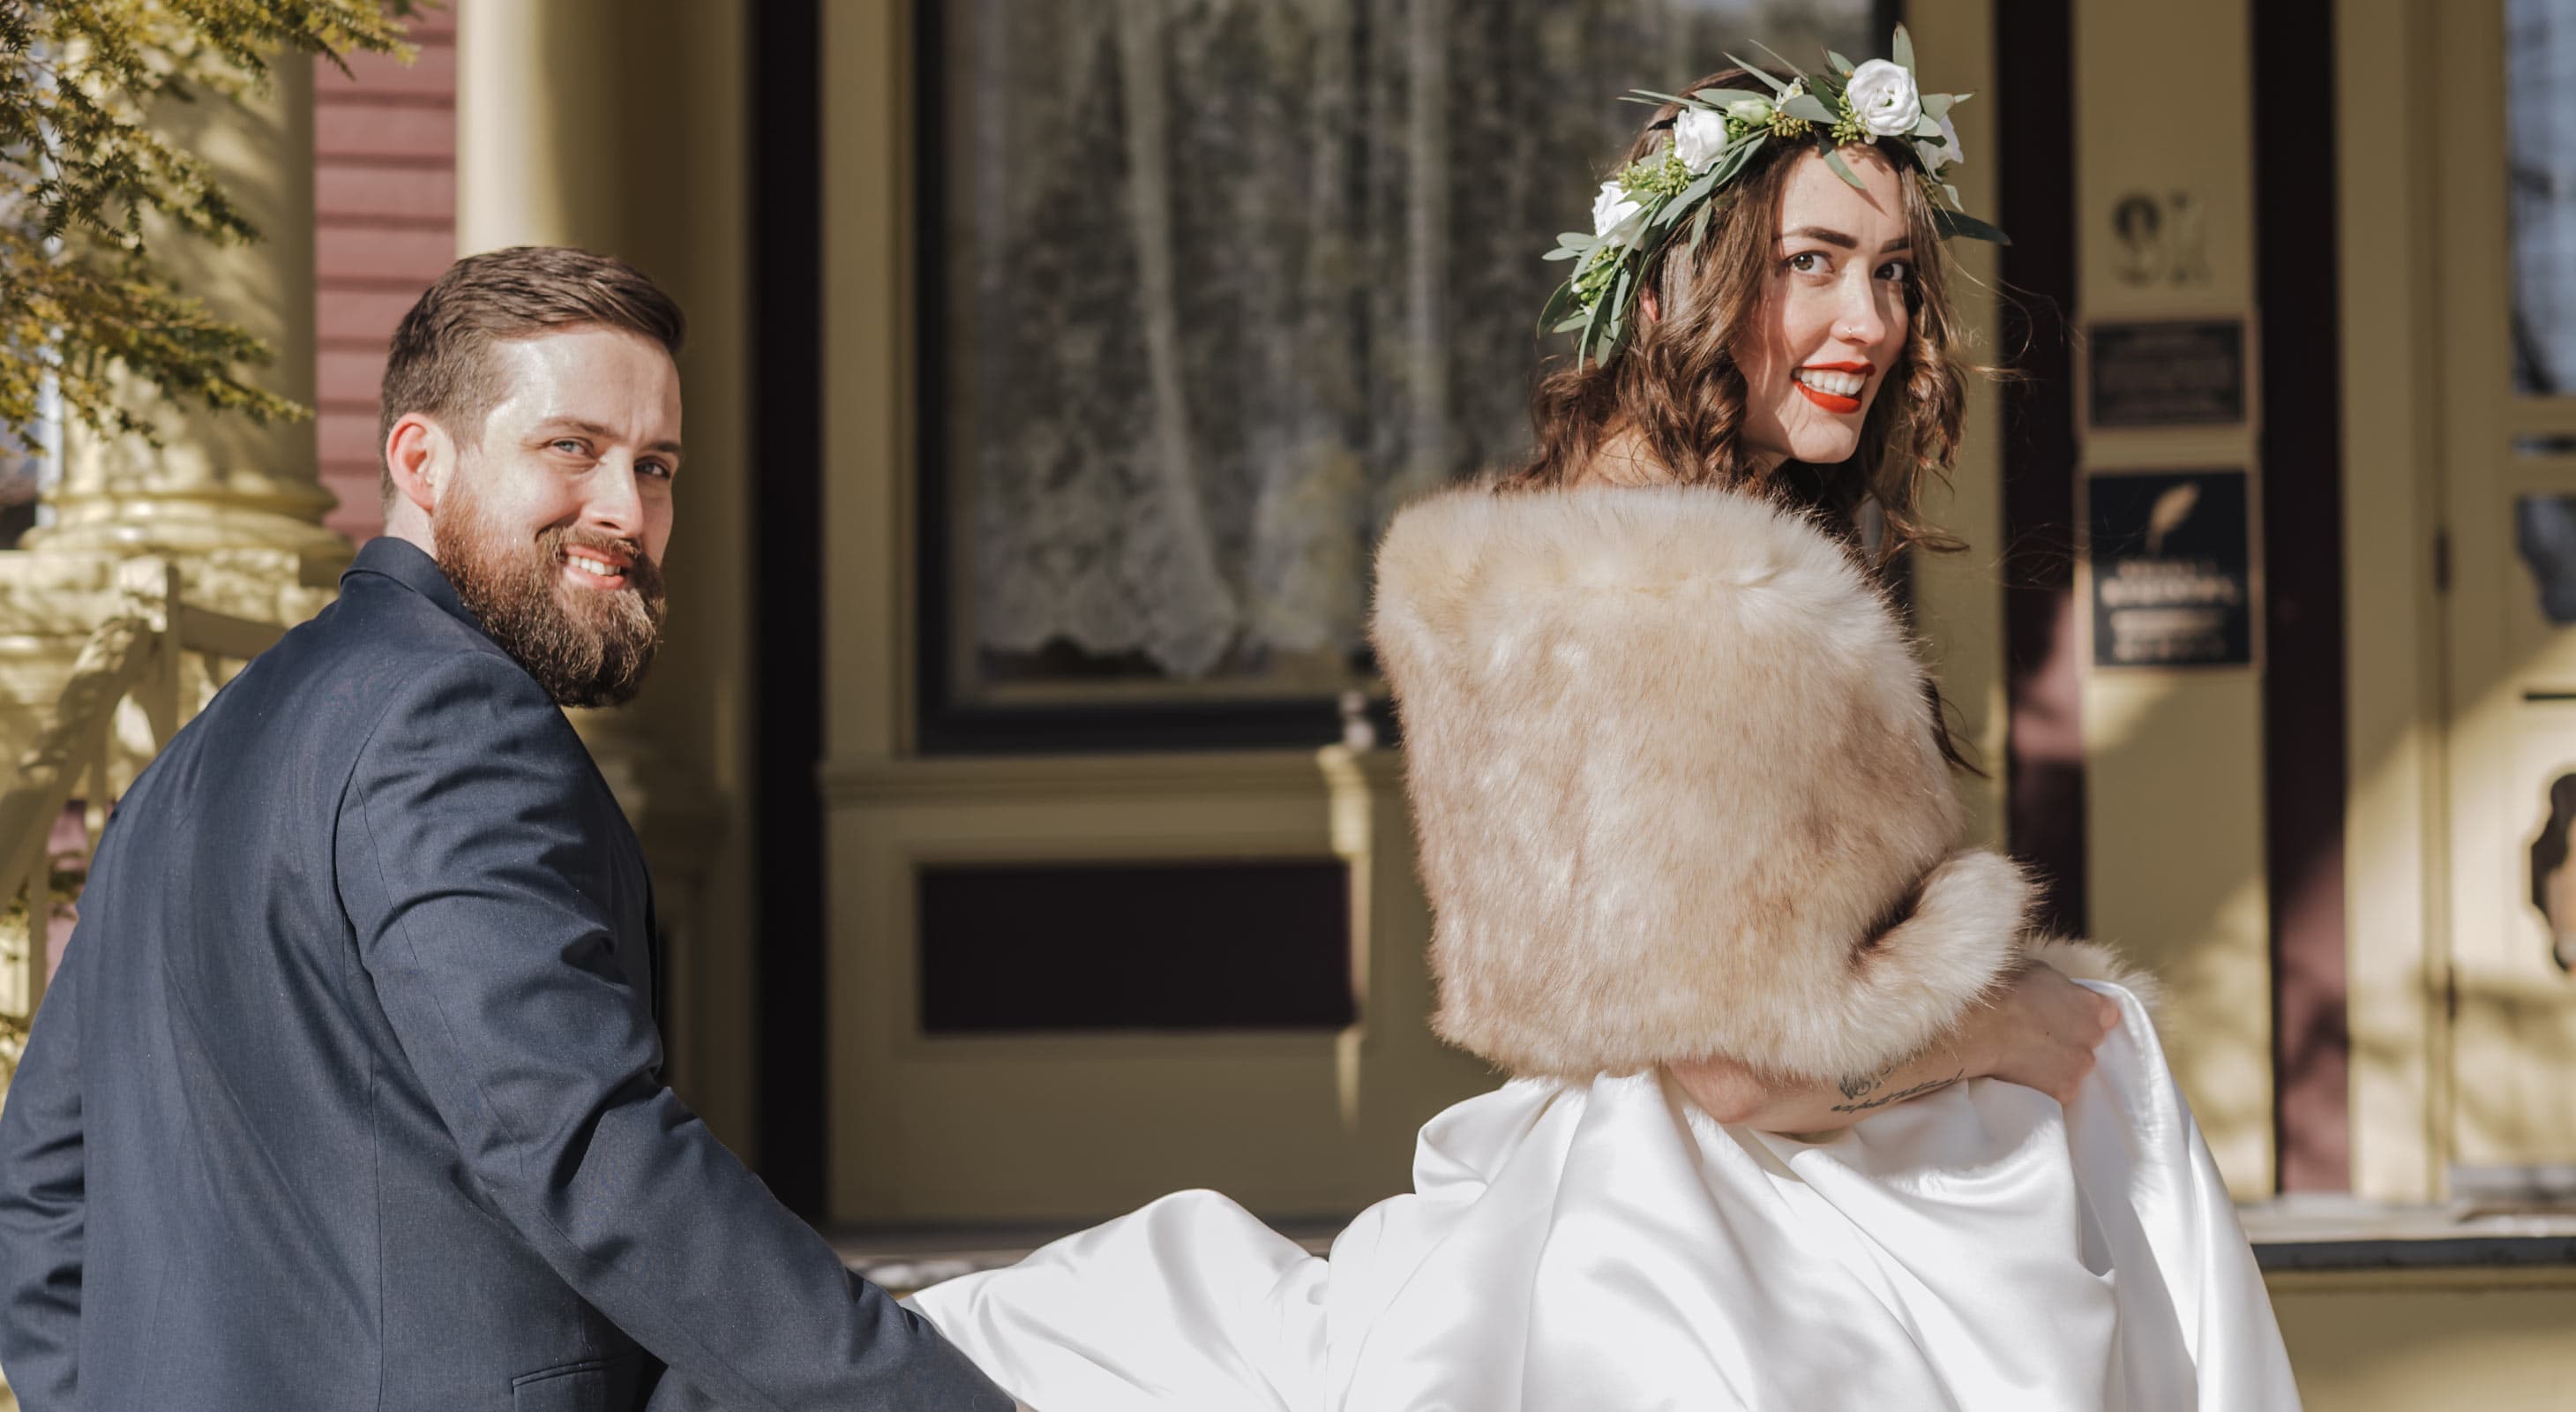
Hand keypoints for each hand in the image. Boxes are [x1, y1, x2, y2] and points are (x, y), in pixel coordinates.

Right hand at [1961, 963, 2121, 1104]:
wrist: (1981, 1025)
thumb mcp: (2036, 971)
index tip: (2068, 1018)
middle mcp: (2093, 1037)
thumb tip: (2053, 991)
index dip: (2086, 1016)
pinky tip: (2021, 1076)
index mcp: (2091, 1005)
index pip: (2107, 1014)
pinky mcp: (2064, 1092)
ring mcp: (2080, 1067)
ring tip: (2026, 1058)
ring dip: (2056, 1066)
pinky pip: (2056, 1091)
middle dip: (2070, 1041)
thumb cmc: (2002, 990)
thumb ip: (2057, 986)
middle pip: (2089, 1043)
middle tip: (2040, 1037)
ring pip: (2073, 1069)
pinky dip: (2043, 1086)